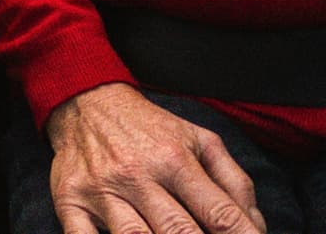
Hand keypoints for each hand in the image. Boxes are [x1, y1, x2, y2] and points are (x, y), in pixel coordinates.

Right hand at [43, 82, 265, 233]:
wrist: (89, 105)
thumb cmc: (152, 130)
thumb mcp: (199, 140)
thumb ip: (232, 181)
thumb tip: (254, 224)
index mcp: (177, 159)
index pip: (219, 211)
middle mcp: (141, 176)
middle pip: (179, 231)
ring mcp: (104, 193)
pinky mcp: (71, 205)